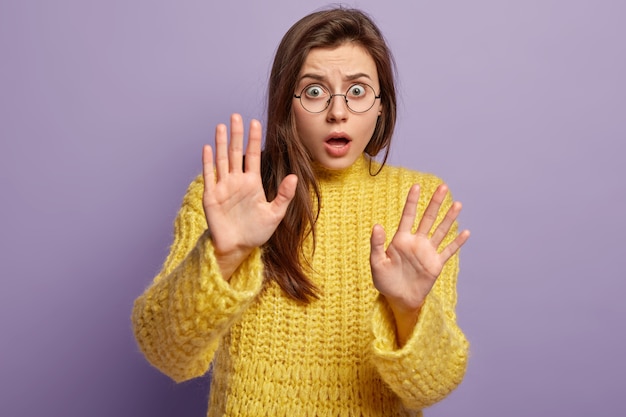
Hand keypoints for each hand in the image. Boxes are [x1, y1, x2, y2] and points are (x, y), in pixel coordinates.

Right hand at [202, 114, 297, 279]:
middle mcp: (237, 181)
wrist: (237, 247)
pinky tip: (207, 147)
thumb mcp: (275, 214)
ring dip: (220, 143)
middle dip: (236, 134)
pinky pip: (209, 175)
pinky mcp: (211, 196)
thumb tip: (295, 177)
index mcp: (252, 183)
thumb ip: (284, 195)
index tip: (255, 122)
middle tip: (236, 115)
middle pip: (235, 152)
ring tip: (221, 125)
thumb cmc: (256, 232)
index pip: (253, 156)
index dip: (254, 139)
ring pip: (221, 159)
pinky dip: (208, 162)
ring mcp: (223, 187)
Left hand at [369, 184, 469, 343]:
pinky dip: (457, 243)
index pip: (408, 216)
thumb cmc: (385, 281)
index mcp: (401, 240)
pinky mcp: (436, 264)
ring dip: (449, 218)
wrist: (398, 299)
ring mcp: (427, 252)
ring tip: (458, 204)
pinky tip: (466, 233)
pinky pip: (448, 251)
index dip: (412, 202)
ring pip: (440, 231)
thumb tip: (377, 226)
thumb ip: (376, 244)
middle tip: (443, 187)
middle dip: (435, 203)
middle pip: (428, 218)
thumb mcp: (376, 262)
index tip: (416, 186)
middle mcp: (416, 242)